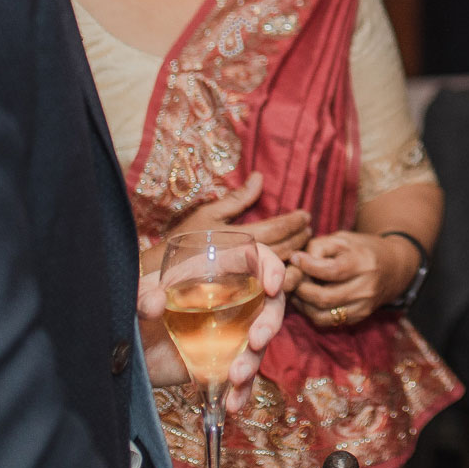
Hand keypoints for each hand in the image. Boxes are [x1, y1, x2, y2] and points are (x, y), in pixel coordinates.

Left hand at [138, 242, 297, 410]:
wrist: (124, 352)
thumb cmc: (133, 312)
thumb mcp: (133, 297)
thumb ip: (140, 295)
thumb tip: (155, 302)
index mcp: (214, 272)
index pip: (255, 260)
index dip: (272, 268)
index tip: (272, 287)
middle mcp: (230, 300)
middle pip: (268, 305)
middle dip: (269, 323)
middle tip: (256, 341)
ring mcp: (230, 333)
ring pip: (258, 344)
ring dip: (253, 361)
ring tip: (235, 377)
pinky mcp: (223, 363)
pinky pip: (242, 377)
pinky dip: (242, 391)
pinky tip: (233, 404)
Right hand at [143, 175, 311, 275]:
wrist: (159, 276)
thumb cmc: (184, 240)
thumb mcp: (208, 214)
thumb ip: (238, 199)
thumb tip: (259, 177)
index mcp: (238, 238)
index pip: (277, 229)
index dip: (294, 222)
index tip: (305, 215)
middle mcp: (244, 258)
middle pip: (284, 249)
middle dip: (300, 237)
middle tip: (309, 227)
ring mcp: (243, 277)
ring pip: (280, 267)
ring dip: (295, 253)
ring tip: (302, 242)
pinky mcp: (239, 290)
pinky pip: (269, 282)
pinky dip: (283, 272)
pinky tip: (288, 264)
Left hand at [290, 230, 412, 328]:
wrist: (393, 267)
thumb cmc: (362, 249)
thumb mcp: (343, 239)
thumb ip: (319, 247)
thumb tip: (295, 261)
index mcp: (364, 263)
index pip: (331, 271)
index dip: (308, 266)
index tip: (295, 258)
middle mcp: (367, 288)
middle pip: (324, 297)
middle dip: (300, 288)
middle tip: (291, 278)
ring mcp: (364, 306)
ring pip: (322, 314)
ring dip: (302, 303)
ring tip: (296, 289)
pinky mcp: (359, 317)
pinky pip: (327, 321)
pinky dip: (311, 312)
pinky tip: (306, 299)